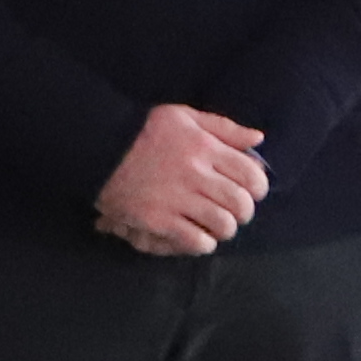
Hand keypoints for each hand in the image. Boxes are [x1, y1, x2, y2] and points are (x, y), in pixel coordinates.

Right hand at [97, 103, 270, 257]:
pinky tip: (199, 237)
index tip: (252, 192)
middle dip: (244, 212)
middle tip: (235, 212)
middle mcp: (195, 174)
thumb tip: (259, 139)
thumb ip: (224, 128)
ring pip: (222, 224)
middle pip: (240, 204)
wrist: (101, 147)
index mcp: (206, 148)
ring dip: (225, 229)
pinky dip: (203, 243)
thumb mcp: (186, 117)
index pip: (252, 175)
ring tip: (217, 225)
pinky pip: (194, 240)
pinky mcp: (157, 219)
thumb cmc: (146, 130)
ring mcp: (176, 199)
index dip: (259, 188)